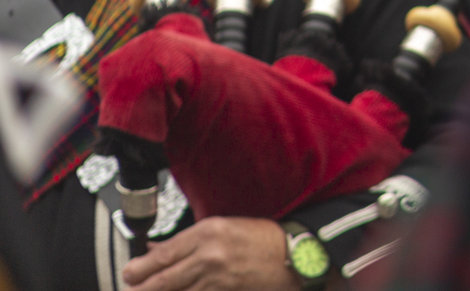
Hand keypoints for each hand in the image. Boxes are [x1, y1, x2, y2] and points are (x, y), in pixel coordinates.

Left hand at [122, 216, 295, 289]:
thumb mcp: (222, 228)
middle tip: (132, 289)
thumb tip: (153, 250)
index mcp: (207, 232)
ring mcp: (217, 279)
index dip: (138, 269)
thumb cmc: (261, 238)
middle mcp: (209, 255)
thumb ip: (186, 242)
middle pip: (161, 281)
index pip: (161, 255)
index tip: (129, 274)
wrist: (295, 254)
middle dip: (140, 289)